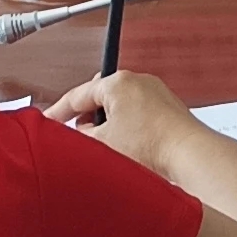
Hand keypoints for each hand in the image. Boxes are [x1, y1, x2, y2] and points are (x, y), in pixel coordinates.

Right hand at [45, 71, 197, 168]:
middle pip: (100, 98)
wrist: (189, 155)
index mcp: (118, 82)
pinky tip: (129, 150)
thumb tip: (79, 133)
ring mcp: (156, 94)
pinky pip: (138, 116)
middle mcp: (138, 81)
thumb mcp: (101, 143)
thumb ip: (81, 135)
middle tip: (78, 138)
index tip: (47, 122)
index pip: (77, 95)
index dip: (58, 112)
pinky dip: (128, 130)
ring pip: (119, 108)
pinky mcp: (168, 109)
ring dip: (109, 126)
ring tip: (107, 148)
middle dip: (87, 118)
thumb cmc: (151, 146)